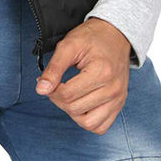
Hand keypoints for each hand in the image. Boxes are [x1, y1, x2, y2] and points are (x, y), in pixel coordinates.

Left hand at [33, 17, 131, 133]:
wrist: (114, 34)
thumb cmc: (92, 37)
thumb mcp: (69, 45)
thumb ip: (54, 67)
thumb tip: (41, 89)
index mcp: (102, 72)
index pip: (67, 95)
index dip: (52, 90)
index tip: (50, 80)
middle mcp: (113, 89)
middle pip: (76, 109)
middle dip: (59, 99)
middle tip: (56, 86)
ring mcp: (118, 99)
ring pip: (89, 123)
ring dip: (73, 113)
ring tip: (69, 96)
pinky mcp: (119, 104)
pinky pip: (101, 127)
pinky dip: (88, 121)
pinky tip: (81, 104)